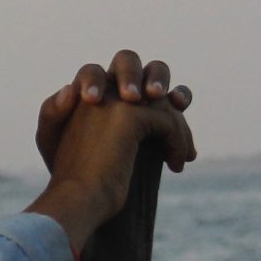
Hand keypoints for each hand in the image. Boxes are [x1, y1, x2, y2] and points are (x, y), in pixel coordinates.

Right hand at [28, 50, 196, 244]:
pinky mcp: (127, 116)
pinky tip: (176, 165)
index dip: (145, 81)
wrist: (75, 201)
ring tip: (186, 153)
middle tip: (179, 103)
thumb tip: (163, 105)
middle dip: (157, 76)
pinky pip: (167, 120)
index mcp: (80, 96)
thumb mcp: (96, 147)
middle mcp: (93, 91)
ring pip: (158, 94)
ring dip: (179, 125)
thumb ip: (117, 121)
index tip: (171, 105)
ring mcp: (110, 100)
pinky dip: (178, 142)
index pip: (112, 73)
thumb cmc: (78, 183)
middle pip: (126, 59)